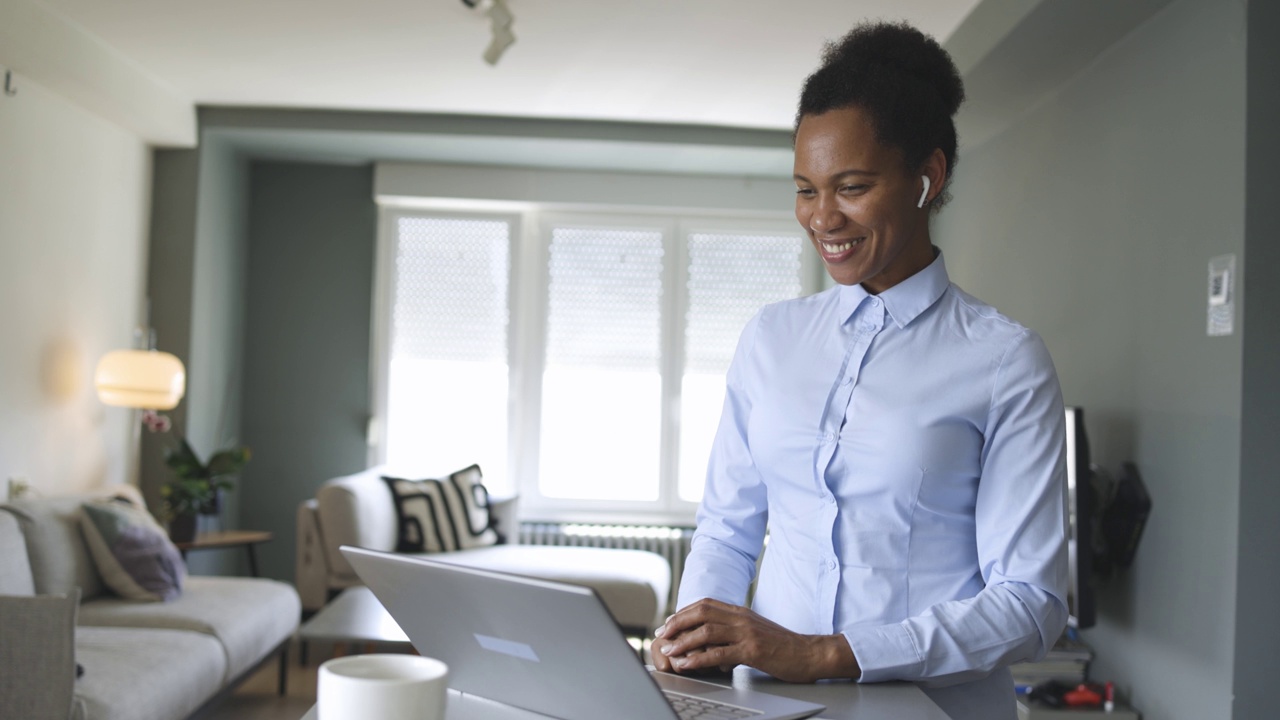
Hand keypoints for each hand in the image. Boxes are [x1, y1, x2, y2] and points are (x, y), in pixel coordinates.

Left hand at [651, 598, 858, 682]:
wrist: (810, 653)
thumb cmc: (782, 646)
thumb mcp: (755, 631)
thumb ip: (735, 630)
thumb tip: (711, 639)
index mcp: (741, 612)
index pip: (705, 604)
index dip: (683, 613)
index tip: (668, 623)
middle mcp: (741, 618)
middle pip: (701, 612)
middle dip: (677, 623)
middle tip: (661, 635)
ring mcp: (746, 633)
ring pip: (706, 631)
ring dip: (683, 641)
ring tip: (668, 651)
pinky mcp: (752, 650)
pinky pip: (719, 653)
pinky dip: (698, 658)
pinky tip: (687, 664)